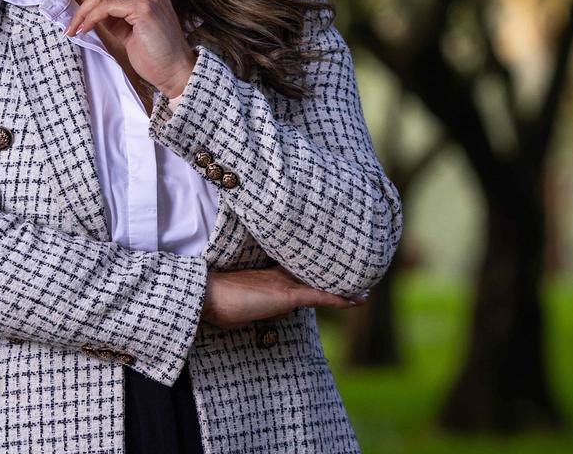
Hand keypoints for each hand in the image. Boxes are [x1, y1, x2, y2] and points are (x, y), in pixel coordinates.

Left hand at [58, 0, 195, 97]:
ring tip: (73, 26)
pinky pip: (107, 7)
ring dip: (83, 9)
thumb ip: (115, 15)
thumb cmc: (155, 54)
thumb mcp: (131, 30)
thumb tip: (93, 10)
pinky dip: (91, 17)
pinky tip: (84, 29)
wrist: (175, 72)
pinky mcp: (143, 10)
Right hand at [200, 265, 368, 329]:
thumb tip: (254, 310)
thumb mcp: (237, 302)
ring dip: (342, 284)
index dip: (314, 266)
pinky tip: (357, 299)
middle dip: (331, 270)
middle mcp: (279, 275)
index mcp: (267, 274)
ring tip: (366, 283)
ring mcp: (283, 283)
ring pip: (320, 281)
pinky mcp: (286, 295)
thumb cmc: (215, 301)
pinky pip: (319, 297)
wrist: (206, 296)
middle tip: (355, 267)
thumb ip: (250, 302)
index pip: (296, 269)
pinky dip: (339, 299)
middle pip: (311, 271)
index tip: (329, 261)